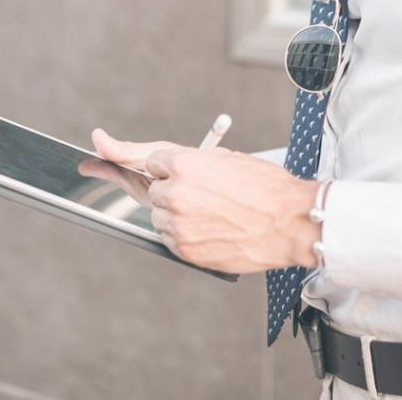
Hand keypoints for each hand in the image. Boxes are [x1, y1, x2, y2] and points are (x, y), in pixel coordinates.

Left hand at [86, 127, 319, 274]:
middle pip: (153, 188)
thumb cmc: (265, 188)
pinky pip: (167, 236)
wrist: (289, 222)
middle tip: (200, 194)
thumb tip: (159, 163)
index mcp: (184, 163)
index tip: (111, 152)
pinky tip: (210, 227)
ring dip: (176, 212)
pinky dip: (181, 233)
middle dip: (172, 188)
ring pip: (159, 214)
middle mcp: (175, 192)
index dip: (152, 161)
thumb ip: (189, 160)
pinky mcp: (183, 248)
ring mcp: (177, 223)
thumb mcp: (226, 158)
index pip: (151, 159)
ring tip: (213, 212)